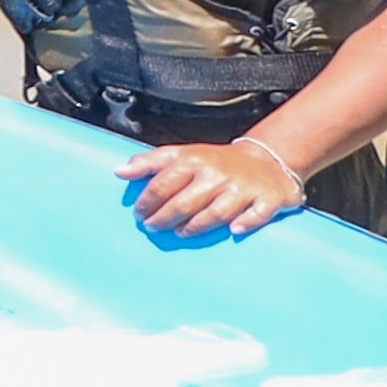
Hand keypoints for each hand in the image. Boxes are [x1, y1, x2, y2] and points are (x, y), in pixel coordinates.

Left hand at [119, 136, 304, 238]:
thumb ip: (149, 162)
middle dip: (164, 218)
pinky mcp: (267, 198)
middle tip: (152, 227)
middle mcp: (217, 174)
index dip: (147, 202)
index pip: (163, 184)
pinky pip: (256, 214)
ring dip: (195, 225)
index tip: (138, 214)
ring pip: (215, 212)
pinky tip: (233, 230)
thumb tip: (119, 172)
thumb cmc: (216, 162)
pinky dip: (245, 222)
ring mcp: (243, 187)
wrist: (266, 160)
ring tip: (180, 233)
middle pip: (184, 202)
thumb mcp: (182, 154)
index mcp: (194, 161)